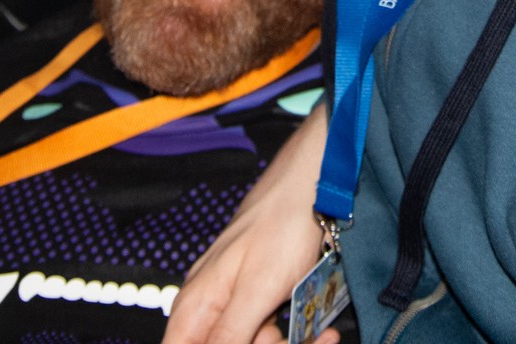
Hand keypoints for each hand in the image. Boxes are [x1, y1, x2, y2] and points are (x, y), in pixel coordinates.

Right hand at [167, 104, 329, 343]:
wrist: (313, 186)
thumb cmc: (283, 225)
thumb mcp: (257, 290)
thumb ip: (228, 334)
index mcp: (195, 308)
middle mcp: (207, 307)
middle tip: (287, 339)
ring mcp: (234, 302)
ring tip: (317, 335)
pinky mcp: (259, 299)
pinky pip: (268, 332)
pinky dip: (294, 336)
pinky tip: (320, 331)